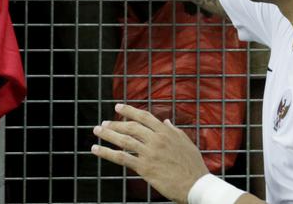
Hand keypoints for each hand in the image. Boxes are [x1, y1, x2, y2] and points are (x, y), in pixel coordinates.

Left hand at [91, 103, 210, 203]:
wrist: (196, 185)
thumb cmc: (193, 165)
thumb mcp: (186, 142)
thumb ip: (174, 130)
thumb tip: (165, 121)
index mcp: (166, 131)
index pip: (143, 116)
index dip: (128, 110)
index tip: (117, 107)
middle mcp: (156, 139)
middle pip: (130, 127)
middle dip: (115, 124)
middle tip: (103, 123)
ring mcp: (149, 153)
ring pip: (123, 140)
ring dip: (107, 135)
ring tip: (97, 131)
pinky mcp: (144, 167)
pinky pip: (122, 158)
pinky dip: (107, 153)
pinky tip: (96, 149)